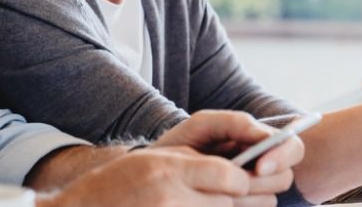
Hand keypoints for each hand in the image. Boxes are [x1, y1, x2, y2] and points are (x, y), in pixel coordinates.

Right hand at [40, 146, 248, 206]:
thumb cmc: (119, 182)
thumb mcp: (154, 160)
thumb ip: (193, 162)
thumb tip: (236, 171)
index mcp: (169, 169)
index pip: (229, 175)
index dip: (242, 179)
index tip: (242, 181)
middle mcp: (170, 197)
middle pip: (230, 203)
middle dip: (238, 201)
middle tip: (240, 198)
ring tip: (216, 203)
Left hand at [156, 110, 303, 205]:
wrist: (154, 175)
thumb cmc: (181, 144)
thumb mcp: (203, 125)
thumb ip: (236, 123)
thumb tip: (265, 137)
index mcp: (258, 144)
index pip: (292, 148)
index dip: (282, 156)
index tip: (260, 166)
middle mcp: (262, 168)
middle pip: (285, 178)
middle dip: (265, 181)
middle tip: (240, 183)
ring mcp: (253, 192)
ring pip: (271, 200)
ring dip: (250, 198)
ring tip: (221, 192)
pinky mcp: (242, 206)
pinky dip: (242, 206)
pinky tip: (221, 202)